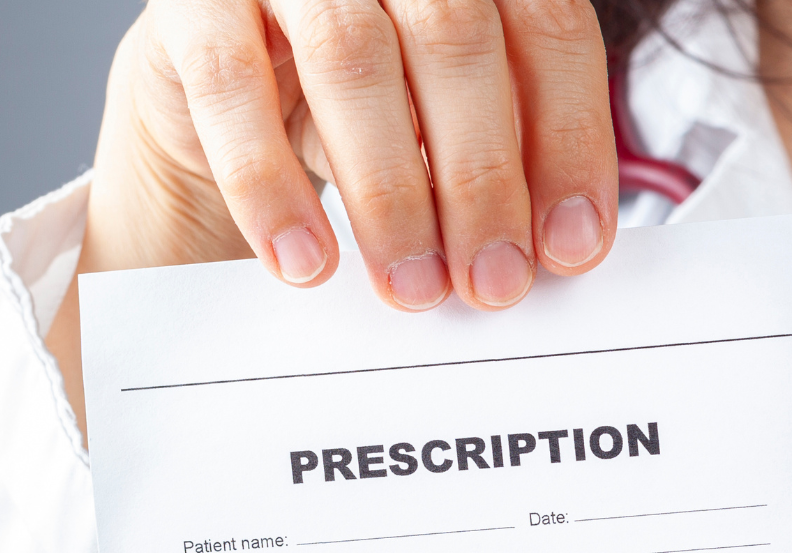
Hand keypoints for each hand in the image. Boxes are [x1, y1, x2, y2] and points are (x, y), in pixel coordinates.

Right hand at [80, 0, 617, 310]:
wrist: (219, 81)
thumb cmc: (359, 97)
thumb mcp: (446, 112)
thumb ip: (504, 150)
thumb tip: (556, 242)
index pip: (549, 28)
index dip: (568, 141)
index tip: (572, 243)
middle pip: (457, 41)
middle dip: (482, 180)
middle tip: (492, 282)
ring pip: (353, 59)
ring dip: (391, 193)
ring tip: (410, 284)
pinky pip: (231, 86)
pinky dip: (272, 186)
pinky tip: (306, 260)